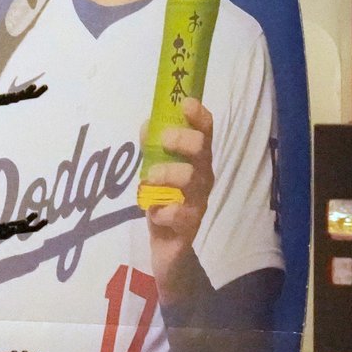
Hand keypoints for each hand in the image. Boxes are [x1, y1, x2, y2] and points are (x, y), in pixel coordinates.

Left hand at [142, 97, 213, 302]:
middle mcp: (202, 178)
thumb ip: (152, 148)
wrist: (168, 247)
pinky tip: (155, 213)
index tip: (186, 104)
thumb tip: (146, 124)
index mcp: (196, 161)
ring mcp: (198, 202)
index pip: (205, 132)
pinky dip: (161, 211)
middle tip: (163, 142)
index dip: (199, 116)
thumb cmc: (164, 200)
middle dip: (182, 141)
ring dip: (165, 175)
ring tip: (149, 181)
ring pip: (190, 179)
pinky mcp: (188, 226)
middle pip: (202, 150)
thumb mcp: (155, 170)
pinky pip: (177, 215)